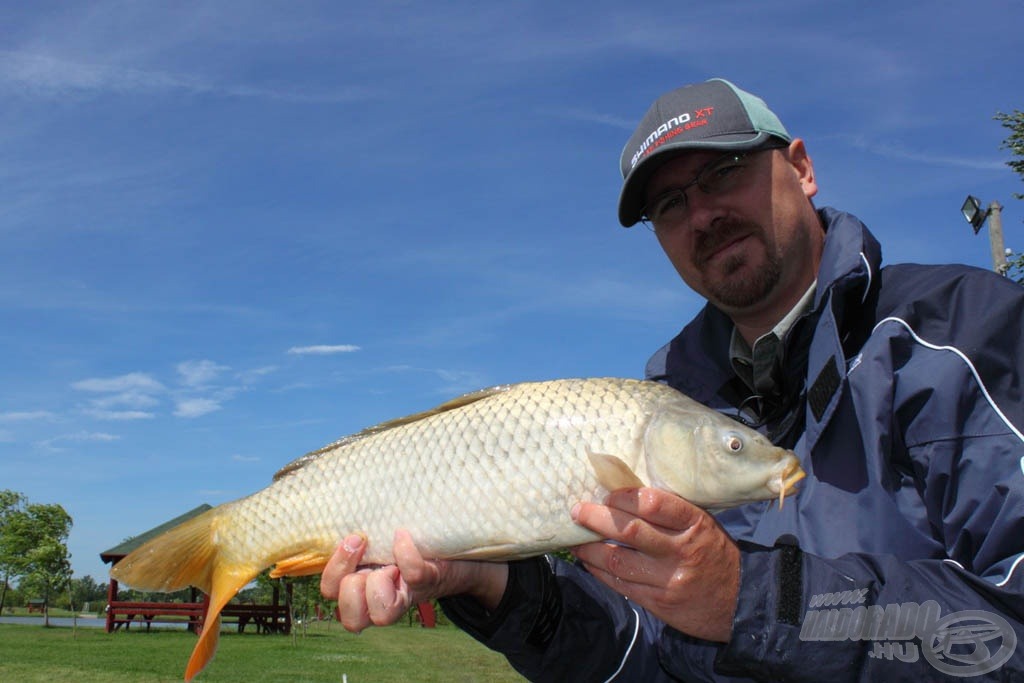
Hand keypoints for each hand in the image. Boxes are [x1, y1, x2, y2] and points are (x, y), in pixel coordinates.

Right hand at [319, 530, 508, 632]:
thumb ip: (363, 528)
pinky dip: (407, 554)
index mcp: (363, 582)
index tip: (353, 538)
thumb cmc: (415, 541)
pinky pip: (414, 574)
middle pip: (349, 616)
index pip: (330, 593)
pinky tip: (405, 536)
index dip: (333, 571)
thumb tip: (343, 491)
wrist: (462, 552)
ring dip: (377, 586)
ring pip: (380, 615)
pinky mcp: (431, 581)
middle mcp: (382, 596)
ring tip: (388, 562)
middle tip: (366, 551)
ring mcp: (407, 593)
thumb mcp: (383, 535)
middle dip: (351, 584)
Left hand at [571, 487, 739, 642]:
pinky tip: (588, 561)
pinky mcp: (659, 603)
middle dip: (597, 519)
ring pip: (620, 561)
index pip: (654, 503)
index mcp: (694, 524)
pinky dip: (600, 571)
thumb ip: (671, 513)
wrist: (741, 601)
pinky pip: (622, 585)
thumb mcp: (703, 525)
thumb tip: (624, 496)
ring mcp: (669, 580)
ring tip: (575, 538)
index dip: (625, 496)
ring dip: (590, 548)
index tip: (607, 493)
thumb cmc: (714, 553)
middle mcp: (680, 551)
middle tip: (577, 511)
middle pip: (630, 531)